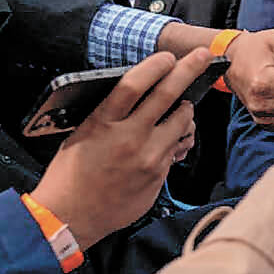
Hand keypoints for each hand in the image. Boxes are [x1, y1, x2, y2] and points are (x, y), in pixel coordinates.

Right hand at [30, 49, 210, 249]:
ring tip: (182, 105)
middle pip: (166, 95)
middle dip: (189, 71)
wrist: (70, 217)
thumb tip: (137, 94)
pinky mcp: (158, 175)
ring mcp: (147, 158)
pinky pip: (175, 149)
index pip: (134, 84)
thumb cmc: (71, 174)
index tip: (167, 56)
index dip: (155, 66)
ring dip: (185, 109)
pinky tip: (170, 137)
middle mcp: (129, 137)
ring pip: (180, 122)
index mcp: (102, 123)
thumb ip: (109, 115)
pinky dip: (175, 138)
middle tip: (203, 56)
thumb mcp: (81, 135)